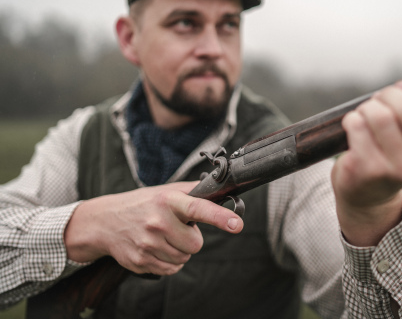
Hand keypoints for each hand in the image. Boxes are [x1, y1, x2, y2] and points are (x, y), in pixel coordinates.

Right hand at [64, 181, 242, 274]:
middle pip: (195, 244)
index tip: (237, 224)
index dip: (219, 217)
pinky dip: (168, 262)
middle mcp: (158, 222)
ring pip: (184, 259)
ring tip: (163, 237)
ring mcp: (148, 243)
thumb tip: (222, 191)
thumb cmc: (142, 204)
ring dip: (179, 251)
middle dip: (190, 239)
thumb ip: (193, 192)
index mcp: (168, 201)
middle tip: (176, 229)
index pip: (198, 208)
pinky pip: (171, 269)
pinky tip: (156, 248)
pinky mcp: (141, 261)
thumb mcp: (166, 191)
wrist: (105, 221)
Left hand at [332, 80, 401, 245]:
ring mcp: (400, 170)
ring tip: (365, 117)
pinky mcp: (370, 171)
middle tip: (379, 101)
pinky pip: (358, 126)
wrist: (367, 192)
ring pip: (380, 115)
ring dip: (367, 108)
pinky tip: (354, 129)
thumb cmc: (395, 151)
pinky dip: (351, 120)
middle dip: (388, 96)